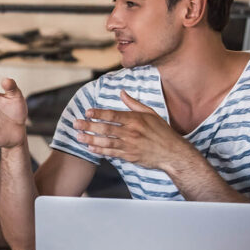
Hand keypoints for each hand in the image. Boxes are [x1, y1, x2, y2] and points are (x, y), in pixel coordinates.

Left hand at [73, 91, 194, 171]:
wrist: (173, 153)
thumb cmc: (162, 132)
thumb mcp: (150, 114)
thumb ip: (134, 104)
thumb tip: (121, 92)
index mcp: (136, 120)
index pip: (114, 115)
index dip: (99, 113)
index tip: (87, 112)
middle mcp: (132, 132)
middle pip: (106, 128)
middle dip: (89, 126)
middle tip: (75, 123)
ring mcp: (130, 145)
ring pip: (106, 142)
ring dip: (90, 139)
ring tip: (78, 136)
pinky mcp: (130, 156)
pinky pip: (111, 153)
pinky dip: (100, 150)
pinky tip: (90, 147)